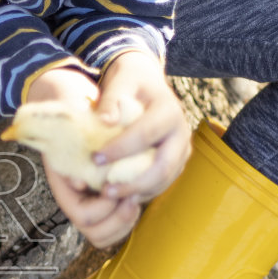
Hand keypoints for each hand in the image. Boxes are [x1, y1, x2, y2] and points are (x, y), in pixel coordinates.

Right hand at [23, 65, 142, 246]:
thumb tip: (79, 182)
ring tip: (136, 196)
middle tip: (132, 199)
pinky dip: (130, 213)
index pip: (82, 216)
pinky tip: (139, 190)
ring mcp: (92, 194)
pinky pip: (120, 218)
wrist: (71, 97)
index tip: (115, 187)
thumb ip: (70, 137)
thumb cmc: (68, 100)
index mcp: (63, 179)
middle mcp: (77, 193)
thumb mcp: (67, 109)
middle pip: (96, 232)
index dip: (102, 209)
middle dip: (118, 220)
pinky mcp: (108, 189)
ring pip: (109, 231)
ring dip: (126, 220)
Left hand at [92, 50, 190, 201]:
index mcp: (169, 111)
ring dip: (139, 192)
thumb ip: (111, 99)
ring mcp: (182, 149)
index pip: (146, 135)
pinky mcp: (177, 160)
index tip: (95, 159)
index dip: (121, 150)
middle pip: (163, 166)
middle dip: (134, 183)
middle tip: (106, 191)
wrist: (147, 81)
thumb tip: (105, 121)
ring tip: (110, 197)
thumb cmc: (130, 81)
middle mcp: (181, 132)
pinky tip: (121, 196)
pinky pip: (163, 182)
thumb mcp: (120, 81)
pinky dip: (143, 191)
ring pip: (165, 179)